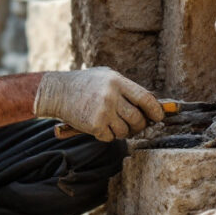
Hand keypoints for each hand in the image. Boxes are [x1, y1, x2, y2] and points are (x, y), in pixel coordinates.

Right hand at [33, 67, 164, 140]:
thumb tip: (151, 103)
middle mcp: (111, 96)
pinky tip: (99, 126)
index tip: (158, 117)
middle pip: (137, 118)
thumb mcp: (106, 77)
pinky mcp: (94, 125)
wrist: (57, 91)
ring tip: (113, 123)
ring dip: (122, 131)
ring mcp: (103, 111)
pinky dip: (107, 135)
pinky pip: (110, 137)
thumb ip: (127, 88)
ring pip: (125, 131)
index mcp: (117, 81)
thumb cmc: (85, 84)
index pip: (145, 98)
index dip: (155, 110)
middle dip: (139, 125)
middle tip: (136, 125)